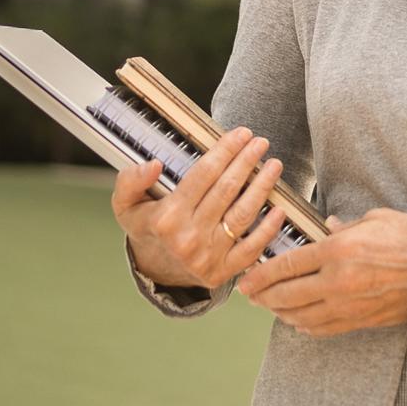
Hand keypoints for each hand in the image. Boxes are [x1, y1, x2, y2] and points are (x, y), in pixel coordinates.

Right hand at [112, 125, 288, 287]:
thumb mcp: (126, 203)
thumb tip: (154, 164)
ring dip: (262, 187)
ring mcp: (207, 257)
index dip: (225, 151)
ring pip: (242, 215)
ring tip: (274, 165)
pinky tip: (280, 208)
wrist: (155, 269)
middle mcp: (187, 238)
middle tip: (261, 142)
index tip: (242, 133)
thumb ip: (132, 180)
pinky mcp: (222, 272)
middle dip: (247, 162)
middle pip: (226, 191)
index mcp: (165, 218)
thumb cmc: (146, 226)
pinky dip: (268, 229)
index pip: (203, 176)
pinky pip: (252, 249)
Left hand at [238, 207, 406, 336]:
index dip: (262, 273)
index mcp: (339, 250)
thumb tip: (330, 226)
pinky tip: (297, 320)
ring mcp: (347, 304)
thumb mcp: (376, 219)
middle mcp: (337, 280)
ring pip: (299, 315)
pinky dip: (303, 325)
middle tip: (249, 295)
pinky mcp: (358, 320)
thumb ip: (347, 225)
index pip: (288, 263)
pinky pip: (321, 328)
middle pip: (286, 294)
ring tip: (269, 306)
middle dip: (262, 295)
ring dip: (279, 312)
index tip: (247, 277)